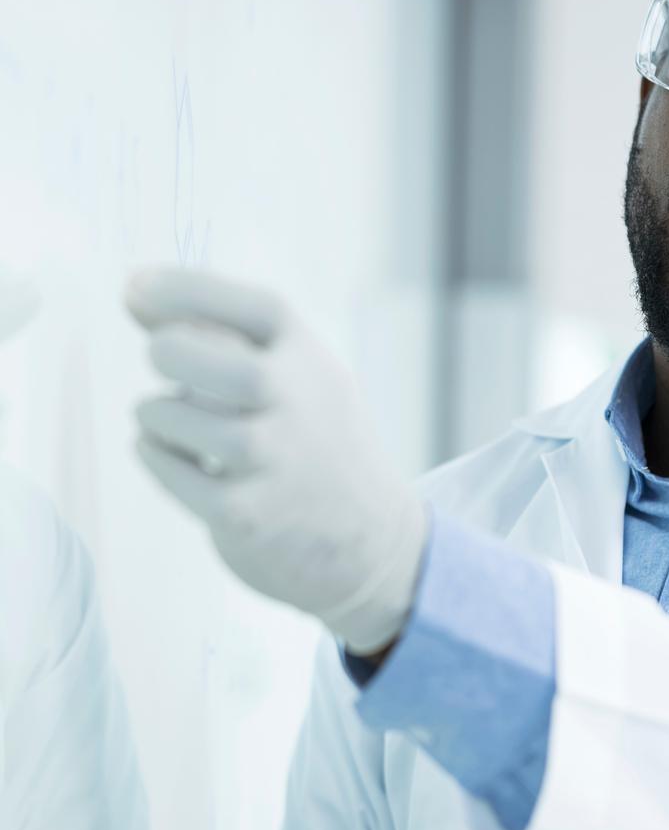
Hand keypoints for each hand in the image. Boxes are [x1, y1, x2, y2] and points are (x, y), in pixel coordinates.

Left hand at [126, 267, 426, 654]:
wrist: (373, 541)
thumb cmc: (319, 447)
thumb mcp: (304, 382)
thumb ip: (234, 339)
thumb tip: (136, 294)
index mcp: (314, 363)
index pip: (255, 309)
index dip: (187, 288)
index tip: (135, 287)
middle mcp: (300, 406)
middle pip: (212, 357)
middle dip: (168, 350)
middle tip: (159, 358)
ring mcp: (274, 461)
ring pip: (181, 417)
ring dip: (157, 413)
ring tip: (166, 419)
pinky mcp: (246, 514)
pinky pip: (173, 470)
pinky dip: (157, 456)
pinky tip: (169, 454)